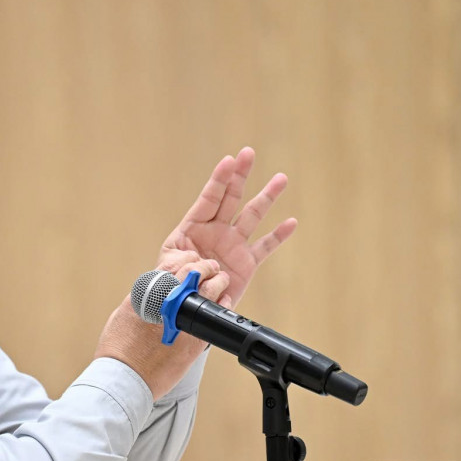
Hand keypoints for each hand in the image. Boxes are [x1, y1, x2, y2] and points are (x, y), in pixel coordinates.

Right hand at [95, 256, 229, 399]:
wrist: (126, 375)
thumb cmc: (120, 348)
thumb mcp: (126, 312)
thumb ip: (144, 299)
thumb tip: (157, 293)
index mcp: (148, 292)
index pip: (173, 265)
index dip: (187, 260)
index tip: (192, 260)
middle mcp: (167, 301)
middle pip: (193, 272)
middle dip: (205, 267)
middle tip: (210, 267)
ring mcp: (184, 319)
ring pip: (209, 290)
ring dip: (217, 282)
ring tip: (220, 280)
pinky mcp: (195, 339)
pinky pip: (215, 314)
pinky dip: (222, 303)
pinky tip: (224, 300)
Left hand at [159, 146, 295, 307]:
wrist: (183, 306)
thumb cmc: (171, 285)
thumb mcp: (169, 272)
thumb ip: (185, 265)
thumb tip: (207, 267)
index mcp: (193, 228)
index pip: (209, 198)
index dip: (219, 180)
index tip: (229, 160)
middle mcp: (216, 231)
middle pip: (231, 198)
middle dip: (240, 175)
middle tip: (248, 153)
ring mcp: (232, 245)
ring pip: (252, 216)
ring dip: (267, 197)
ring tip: (281, 179)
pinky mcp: (246, 263)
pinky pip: (265, 247)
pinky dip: (278, 235)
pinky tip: (291, 222)